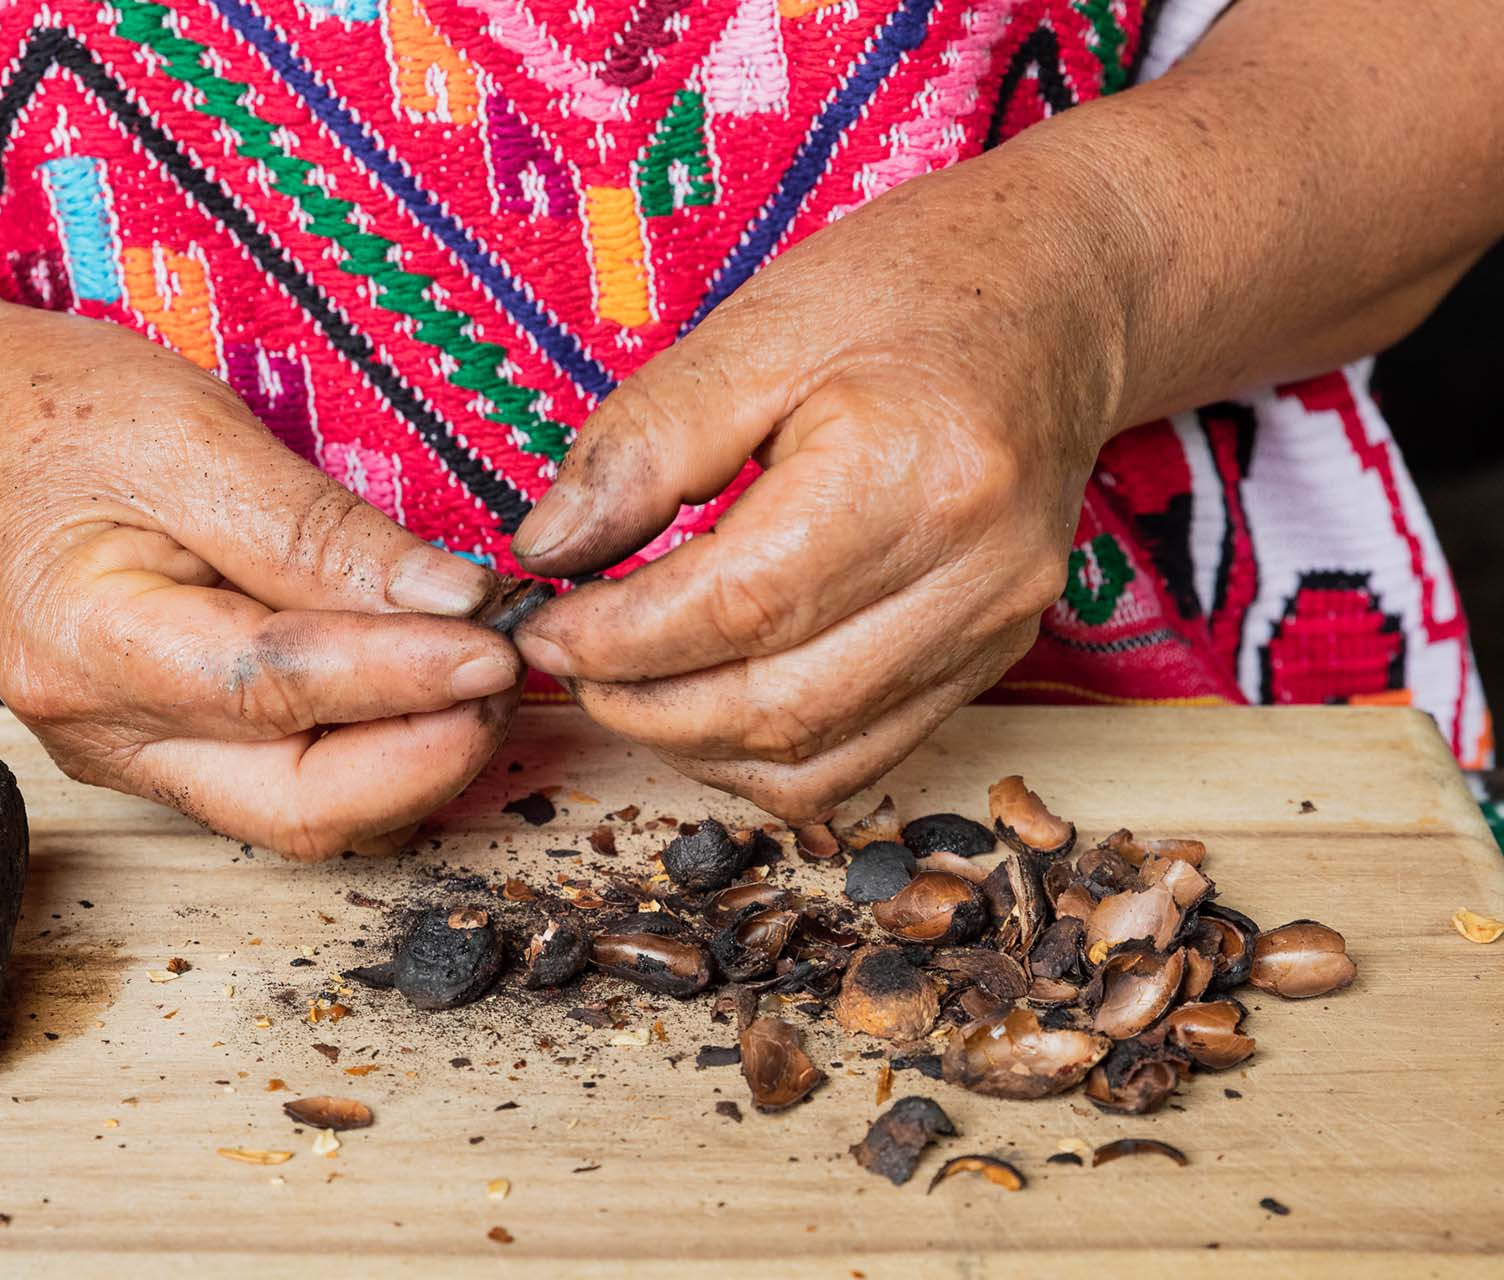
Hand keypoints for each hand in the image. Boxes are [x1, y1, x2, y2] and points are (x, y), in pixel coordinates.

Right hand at [0, 307, 521, 858]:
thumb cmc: (57, 413)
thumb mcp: (190, 433)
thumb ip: (317, 532)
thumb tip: (449, 602)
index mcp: (86, 642)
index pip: (275, 685)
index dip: (401, 673)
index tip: (497, 643)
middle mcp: (101, 732)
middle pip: (294, 805)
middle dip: (421, 758)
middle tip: (503, 679)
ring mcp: (128, 757)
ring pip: (299, 814)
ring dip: (407, 766)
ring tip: (475, 681)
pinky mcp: (163, 754)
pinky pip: (283, 787)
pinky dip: (368, 756)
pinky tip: (419, 699)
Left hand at [509, 156, 1128, 820]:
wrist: (1059, 301)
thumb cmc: (910, 291)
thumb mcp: (759, 327)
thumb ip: (646, 443)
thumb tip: (550, 549)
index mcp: (918, 471)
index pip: (738, 607)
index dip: (619, 638)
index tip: (543, 624)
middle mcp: (974, 574)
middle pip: (776, 706)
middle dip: (642, 705)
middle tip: (566, 659)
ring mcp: (994, 629)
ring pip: (815, 757)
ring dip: (692, 743)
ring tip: (624, 680)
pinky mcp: (991, 659)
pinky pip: (861, 759)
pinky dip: (763, 754)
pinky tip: (704, 702)